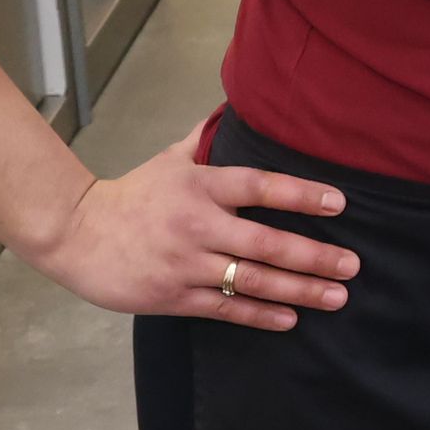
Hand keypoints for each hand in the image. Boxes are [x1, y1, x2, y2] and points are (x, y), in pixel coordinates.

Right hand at [24, 126, 358, 328]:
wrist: (77, 234)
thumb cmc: (129, 196)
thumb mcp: (168, 161)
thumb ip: (203, 141)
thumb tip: (229, 111)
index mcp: (201, 186)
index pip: (261, 187)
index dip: (302, 195)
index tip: (340, 204)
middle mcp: (199, 224)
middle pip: (268, 242)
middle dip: (316, 257)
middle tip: (352, 266)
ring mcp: (187, 264)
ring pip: (253, 280)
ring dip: (300, 291)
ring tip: (336, 297)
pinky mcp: (175, 296)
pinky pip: (227, 308)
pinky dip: (261, 314)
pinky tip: (291, 319)